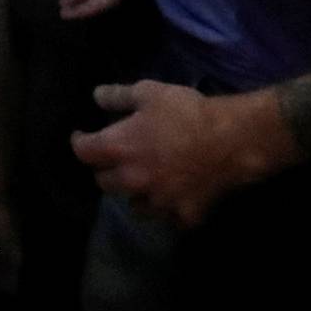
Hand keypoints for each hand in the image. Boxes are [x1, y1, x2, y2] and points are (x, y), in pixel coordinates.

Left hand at [71, 81, 276, 227]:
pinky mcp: (183, 216)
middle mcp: (132, 181)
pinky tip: (174, 197)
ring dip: (135, 194)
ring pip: (134, 206)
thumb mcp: (149, 92)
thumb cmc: (186, 112)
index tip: (82, 136)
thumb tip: (96, 97)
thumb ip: (118, 96)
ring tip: (143, 181)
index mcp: (119, 149)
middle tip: (114, 158)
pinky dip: (168, 209)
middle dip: (105, 170)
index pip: (83, 152)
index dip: (80, 142)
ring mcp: (158, 203)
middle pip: (104, 183)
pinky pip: (168, 218)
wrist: (231, 141)